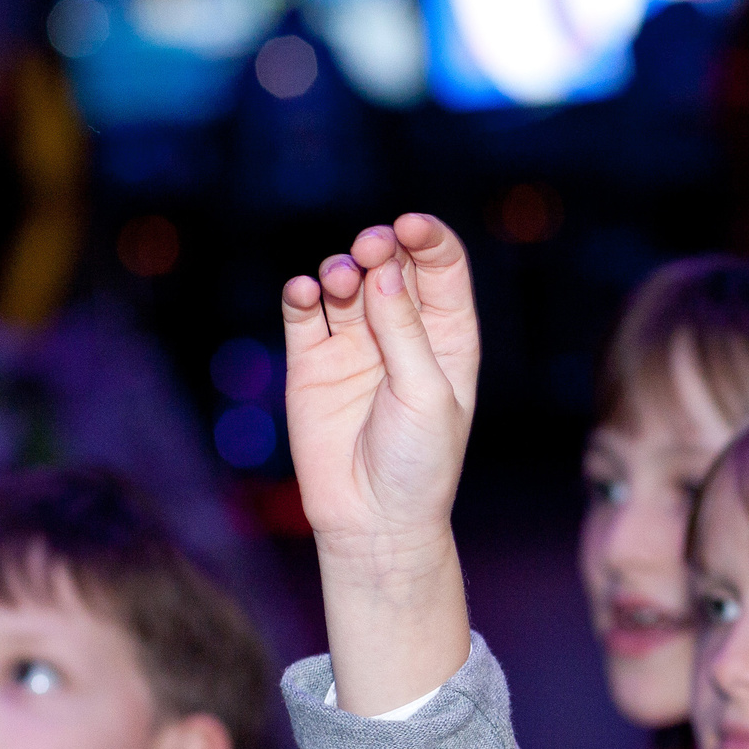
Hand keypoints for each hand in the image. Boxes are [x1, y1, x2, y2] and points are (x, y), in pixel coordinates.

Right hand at [281, 214, 479, 559]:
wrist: (373, 520)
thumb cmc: (418, 463)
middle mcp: (401, 333)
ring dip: (341, 268)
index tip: (409, 228)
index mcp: (447, 337)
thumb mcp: (426, 395)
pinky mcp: (311, 363)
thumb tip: (384, 269)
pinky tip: (306, 293)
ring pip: (345, 281)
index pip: (440, 267)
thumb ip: (405, 332)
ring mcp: (355, 345)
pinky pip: (304, 313)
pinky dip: (302, 294)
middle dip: (380, 246)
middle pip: (391, 264)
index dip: (427, 238)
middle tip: (369, 251)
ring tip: (338, 282)